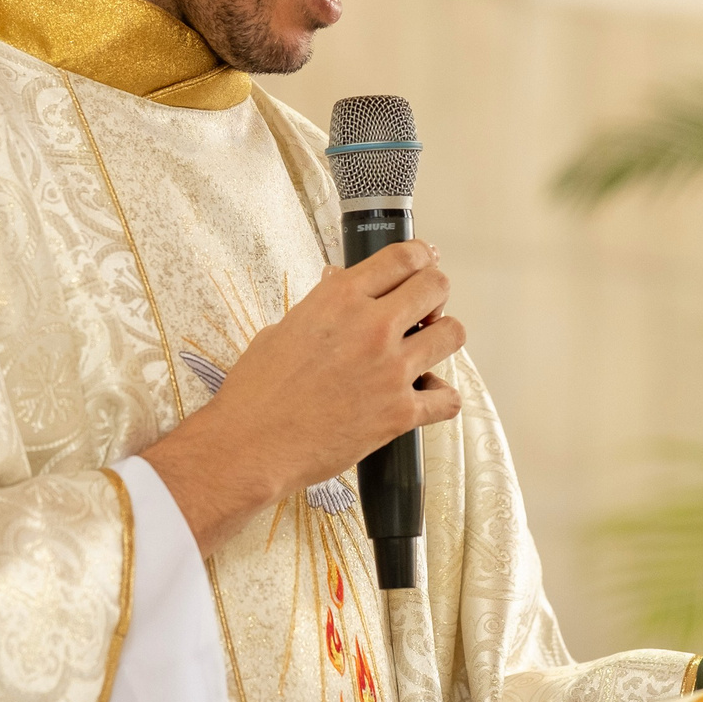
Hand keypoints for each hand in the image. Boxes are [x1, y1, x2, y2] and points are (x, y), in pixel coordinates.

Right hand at [143, 240, 464, 554]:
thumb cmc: (256, 391)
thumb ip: (320, 306)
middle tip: (424, 311)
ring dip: (442, 340)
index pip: (402, 257)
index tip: (425, 262)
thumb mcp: (283, 329)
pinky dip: (441, 398)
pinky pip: (448, 398)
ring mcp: (390, 369)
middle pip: (436, 287)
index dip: (420, 256)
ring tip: (425, 352)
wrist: (250, 445)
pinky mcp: (400, 412)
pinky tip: (424, 398)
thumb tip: (337, 284)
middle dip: (434, 296)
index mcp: (339, 298)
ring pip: (452, 334)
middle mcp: (371, 326)